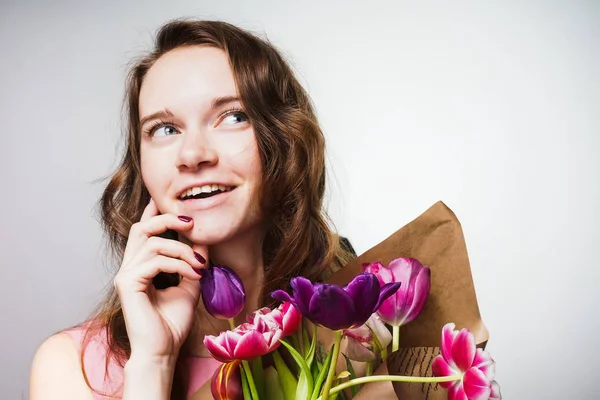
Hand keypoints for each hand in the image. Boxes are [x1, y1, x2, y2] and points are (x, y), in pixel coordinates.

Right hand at [114, 199, 206, 363]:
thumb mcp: (190, 284)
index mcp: (141, 266)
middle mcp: (129, 267)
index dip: (152, 212)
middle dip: (167, 220)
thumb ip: (193, 261)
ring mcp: (125, 275)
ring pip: (153, 243)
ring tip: (200, 266)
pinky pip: (155, 261)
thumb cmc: (172, 322)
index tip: (164, 199)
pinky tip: (194, 275)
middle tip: (191, 223)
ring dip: (183, 251)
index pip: (143, 232)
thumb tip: (202, 239)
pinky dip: (179, 264)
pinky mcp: (127, 284)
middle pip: (142, 228)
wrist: (163, 350)